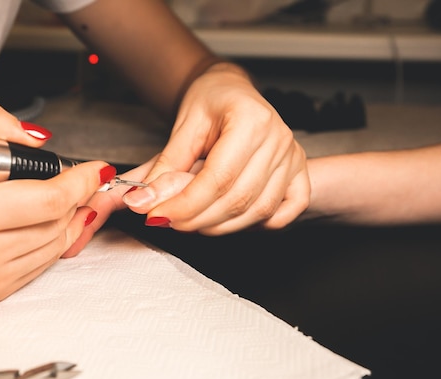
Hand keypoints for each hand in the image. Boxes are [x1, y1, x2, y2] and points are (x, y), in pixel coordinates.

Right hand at [0, 103, 111, 301]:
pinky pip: (42, 263)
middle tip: (86, 180)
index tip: (97, 169)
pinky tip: (51, 221)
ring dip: (71, 218)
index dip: (82, 182)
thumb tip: (41, 142)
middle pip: (59, 223)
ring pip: (56, 245)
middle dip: (79, 198)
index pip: (49, 199)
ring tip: (72, 197)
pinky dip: (54, 239)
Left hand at [130, 63, 310, 234]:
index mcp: (251, 120)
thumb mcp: (182, 127)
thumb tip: (141, 200)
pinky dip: (258, 224)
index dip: (186, 205)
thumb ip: (164, 166)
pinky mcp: (299, 173)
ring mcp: (294, 158)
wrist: (230, 90)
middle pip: (239, 199)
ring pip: (259, 211)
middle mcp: (279, 139)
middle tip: (169, 220)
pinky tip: (232, 217)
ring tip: (192, 218)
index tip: (157, 216)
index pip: (218, 178)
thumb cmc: (210, 101)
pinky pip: (285, 212)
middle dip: (198, 219)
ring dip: (221, 225)